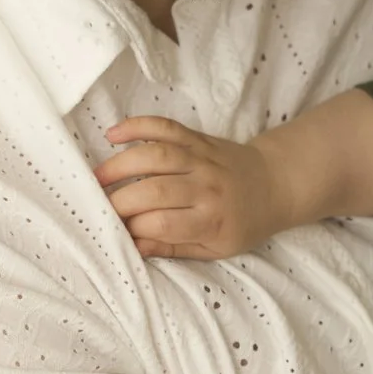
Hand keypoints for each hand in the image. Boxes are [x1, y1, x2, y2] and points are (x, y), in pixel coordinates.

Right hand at [98, 116, 289, 257]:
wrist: (275, 184)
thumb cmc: (243, 222)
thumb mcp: (216, 248)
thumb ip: (174, 247)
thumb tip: (134, 247)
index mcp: (211, 220)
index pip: (161, 224)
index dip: (133, 229)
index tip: (117, 232)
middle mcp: (206, 187)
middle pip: (153, 191)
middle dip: (119, 201)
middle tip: (98, 209)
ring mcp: (201, 158)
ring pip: (155, 155)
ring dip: (120, 165)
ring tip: (96, 179)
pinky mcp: (197, 138)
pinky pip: (164, 126)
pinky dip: (137, 125)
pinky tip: (112, 135)